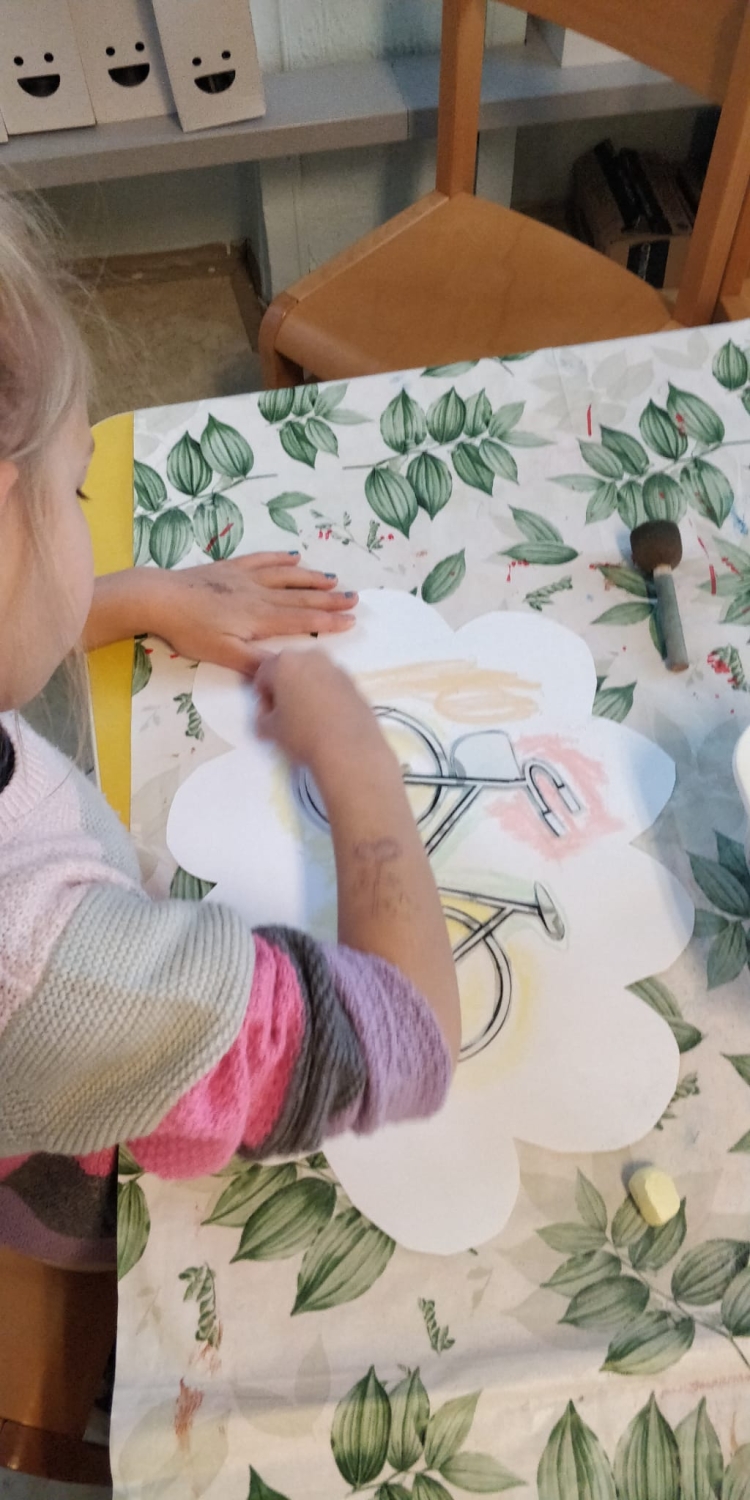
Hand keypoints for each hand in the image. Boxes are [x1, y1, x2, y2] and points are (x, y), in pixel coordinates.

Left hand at [149, 553, 357, 670]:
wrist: (160, 598)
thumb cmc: (190, 630)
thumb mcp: (222, 655)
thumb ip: (256, 664)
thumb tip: (286, 671)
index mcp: (260, 618)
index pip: (302, 621)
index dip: (328, 622)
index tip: (351, 621)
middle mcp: (259, 595)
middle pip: (301, 597)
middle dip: (329, 599)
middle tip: (355, 598)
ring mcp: (245, 578)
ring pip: (286, 576)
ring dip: (311, 578)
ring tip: (332, 579)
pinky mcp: (229, 568)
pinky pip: (262, 560)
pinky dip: (280, 558)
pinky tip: (293, 555)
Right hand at [254, 649, 387, 776]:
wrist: (350, 748)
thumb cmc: (303, 734)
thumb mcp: (270, 730)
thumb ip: (263, 717)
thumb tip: (268, 715)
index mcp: (285, 662)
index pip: (263, 673)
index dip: (262, 695)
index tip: (267, 714)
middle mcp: (311, 657)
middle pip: (290, 669)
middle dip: (285, 688)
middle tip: (285, 714)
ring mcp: (336, 668)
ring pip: (313, 675)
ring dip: (307, 690)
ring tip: (308, 718)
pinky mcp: (355, 683)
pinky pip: (332, 686)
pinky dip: (326, 697)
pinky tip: (328, 720)